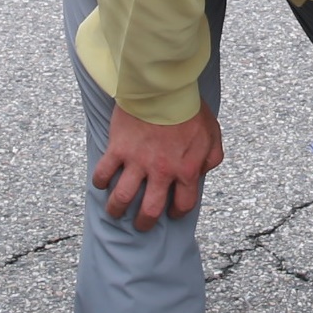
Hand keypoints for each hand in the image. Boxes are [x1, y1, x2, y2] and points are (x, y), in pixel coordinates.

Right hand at [93, 102, 223, 231]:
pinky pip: (104, 173)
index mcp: (186, 169)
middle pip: (150, 210)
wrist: (165, 88)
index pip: (183, 204)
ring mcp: (137, 161)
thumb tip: (201, 173)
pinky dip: (100, 181)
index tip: (171, 212)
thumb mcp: (213, 134)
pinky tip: (102, 183)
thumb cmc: (190, 109)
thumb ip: (211, 157)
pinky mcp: (118, 149)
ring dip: (116, 209)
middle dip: (144, 222)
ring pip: (122, 197)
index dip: (177, 212)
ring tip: (115, 211)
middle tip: (140, 223)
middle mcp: (161, 171)